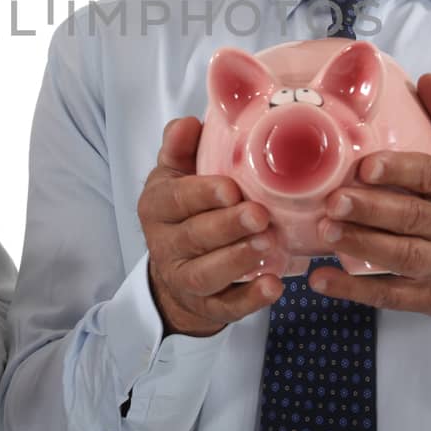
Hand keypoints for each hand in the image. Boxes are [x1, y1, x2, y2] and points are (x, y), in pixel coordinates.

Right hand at [138, 116, 282, 337]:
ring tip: (269, 244)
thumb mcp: (175, 176)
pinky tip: (274, 285)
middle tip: (260, 215)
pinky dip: (250, 299)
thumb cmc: (185, 212)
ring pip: (207, 273)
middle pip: (194, 237)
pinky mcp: (207, 307)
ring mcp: (184, 279)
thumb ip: (180, 148)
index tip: (232, 188)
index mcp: (157, 206)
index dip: (203, 194)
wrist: (176, 272)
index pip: (175, 199)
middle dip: (228, 226)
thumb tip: (188, 123)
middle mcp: (165, 244)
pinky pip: (227, 307)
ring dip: (239, 259)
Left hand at [309, 74, 430, 324]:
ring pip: (403, 258)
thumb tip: (427, 79)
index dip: (400, 171)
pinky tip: (321, 279)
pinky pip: (392, 296)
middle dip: (371, 210)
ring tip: (324, 232)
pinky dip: (354, 291)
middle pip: (414, 218)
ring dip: (360, 245)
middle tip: (332, 200)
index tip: (364, 166)